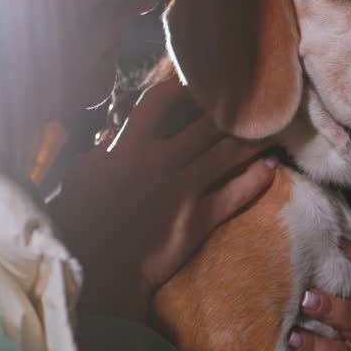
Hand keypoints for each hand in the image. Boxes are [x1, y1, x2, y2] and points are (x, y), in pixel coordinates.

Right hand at [49, 76, 276, 320]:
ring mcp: (182, 191)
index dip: (182, 88)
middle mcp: (160, 162)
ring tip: (272, 128)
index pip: (159, 103)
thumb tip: (112, 137)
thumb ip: (101, 153)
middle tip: (254, 101)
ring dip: (252, 140)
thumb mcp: (80, 176)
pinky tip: (271, 166)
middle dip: (231, 112)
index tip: (200, 81)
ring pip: (226, 155)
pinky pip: (235, 195)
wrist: (95, 269)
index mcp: (128, 148)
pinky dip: (256, 178)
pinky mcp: (197, 220)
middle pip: (206, 126)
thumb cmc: (78, 223)